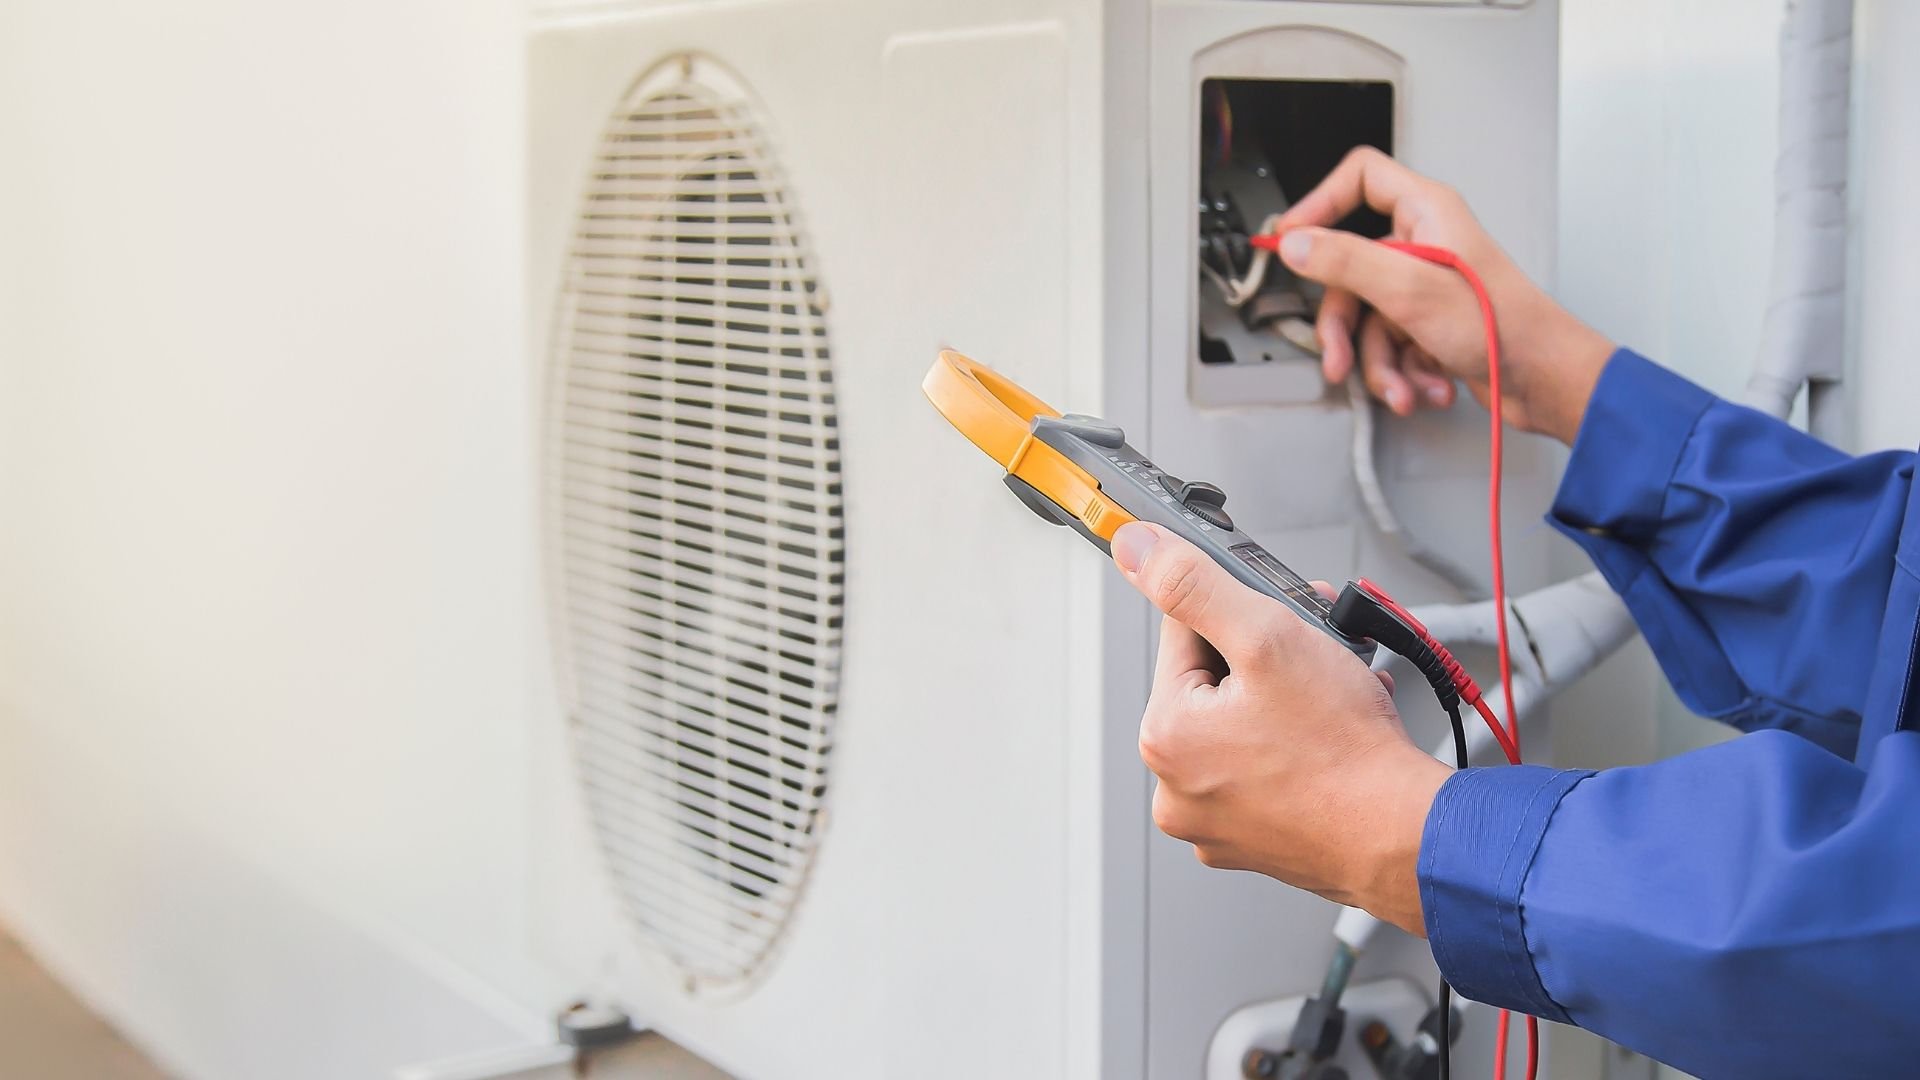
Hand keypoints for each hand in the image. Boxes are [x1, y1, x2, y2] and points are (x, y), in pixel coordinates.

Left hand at [1111, 521, 1449, 934]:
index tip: (1282, 618)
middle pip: (1215, 683)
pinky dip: (1298, 746)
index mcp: (1165, 736)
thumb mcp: (1267, 637)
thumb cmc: (1345, 751)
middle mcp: (1177, 787)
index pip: (1184, 635)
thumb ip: (1195, 585)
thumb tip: (1136, 548)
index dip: (1240, 614)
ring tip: (1336, 694)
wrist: (1406, 836)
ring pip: (1246, 725)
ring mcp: (1217, 822)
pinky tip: (1335, 734)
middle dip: (1271, 656)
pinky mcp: (1256, 841)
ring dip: (1290, 697)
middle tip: (1319, 653)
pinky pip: (1267, 771)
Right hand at [1273, 147, 1613, 443]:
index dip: (1319, 203)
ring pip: (1368, 320)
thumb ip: (1345, 261)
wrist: (1544, 379)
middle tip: (1339, 357)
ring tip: (1401, 388)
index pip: (1360, 178)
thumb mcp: (1409, 289)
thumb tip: (1296, 243)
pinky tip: (1425, 387)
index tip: (1291, 239)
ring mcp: (1425, 286)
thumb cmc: (1502, 326)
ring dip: (1380, 365)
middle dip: (1346, 328)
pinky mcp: (1430, 324)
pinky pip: (1391, 345)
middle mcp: (1423, 243)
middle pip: (1350, 271)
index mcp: (1425, 213)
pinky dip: (1403, 373)